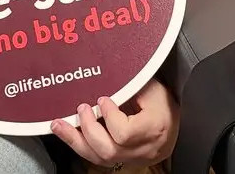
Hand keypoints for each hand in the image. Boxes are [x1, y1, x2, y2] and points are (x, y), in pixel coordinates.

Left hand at [51, 79, 178, 168]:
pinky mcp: (121, 161)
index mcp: (154, 128)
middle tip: (82, 109)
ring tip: (59, 125)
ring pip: (99, 158)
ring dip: (75, 140)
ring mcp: (131, 159)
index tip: (103, 99)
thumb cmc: (163, 104)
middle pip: (109, 150)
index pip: (125, 133)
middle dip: (89, 129)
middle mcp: (142, 149)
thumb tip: (106, 71)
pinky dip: (80, 146)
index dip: (109, 117)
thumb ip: (131, 84)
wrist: (175, 125)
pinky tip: (68, 134)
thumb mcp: (152, 88)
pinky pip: (97, 159)